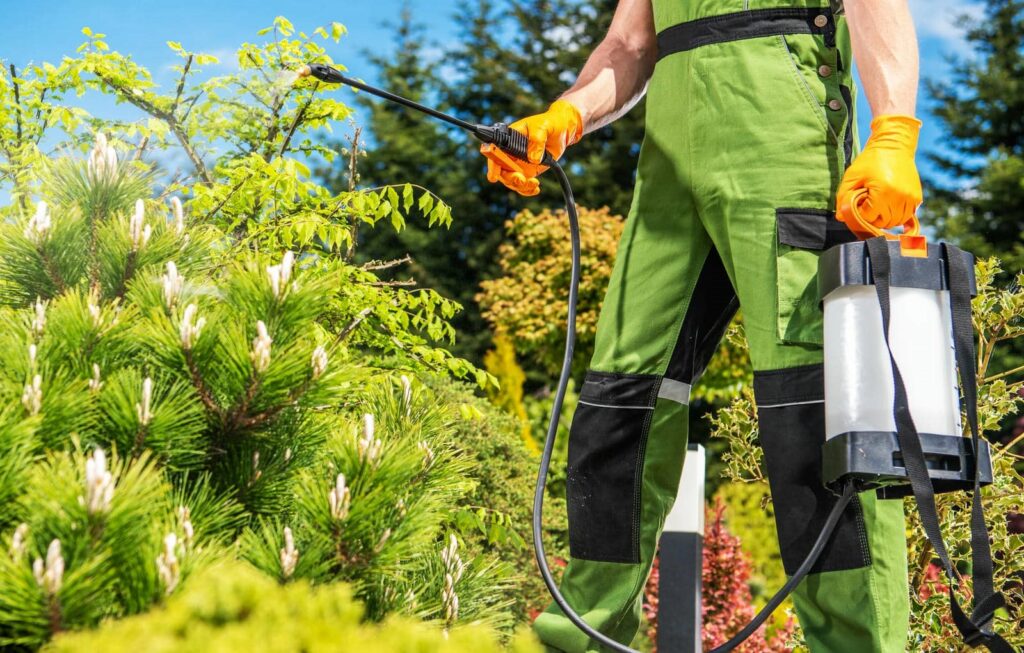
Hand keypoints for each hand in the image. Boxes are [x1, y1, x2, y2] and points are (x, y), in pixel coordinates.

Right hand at [480, 99, 583, 195]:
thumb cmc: (548, 124)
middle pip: (501, 171)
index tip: (494, 175)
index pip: (494, 152)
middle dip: (509, 178)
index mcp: (508, 139)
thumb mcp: (542, 127)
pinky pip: (523, 185)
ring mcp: (518, 164)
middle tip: (521, 179)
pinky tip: (535, 189)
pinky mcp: (528, 172)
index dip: (492, 164)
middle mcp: (510, 153)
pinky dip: (527, 190)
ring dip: (520, 186)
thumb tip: (533, 159)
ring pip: (512, 181)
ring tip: (534, 183)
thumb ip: (537, 140)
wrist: (561, 131)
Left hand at [837, 115, 922, 234]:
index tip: (860, 201)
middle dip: (872, 217)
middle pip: (883, 222)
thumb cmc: (870, 161)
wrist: (894, 145)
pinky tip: (888, 205)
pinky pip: (906, 216)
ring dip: (884, 219)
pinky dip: (896, 216)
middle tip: (868, 203)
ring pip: (895, 222)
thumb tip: (842, 218)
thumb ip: (843, 198)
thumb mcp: (852, 176)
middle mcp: (900, 197)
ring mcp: (911, 198)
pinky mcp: (917, 198)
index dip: (861, 212)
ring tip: (878, 204)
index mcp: (883, 192)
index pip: (869, 217)